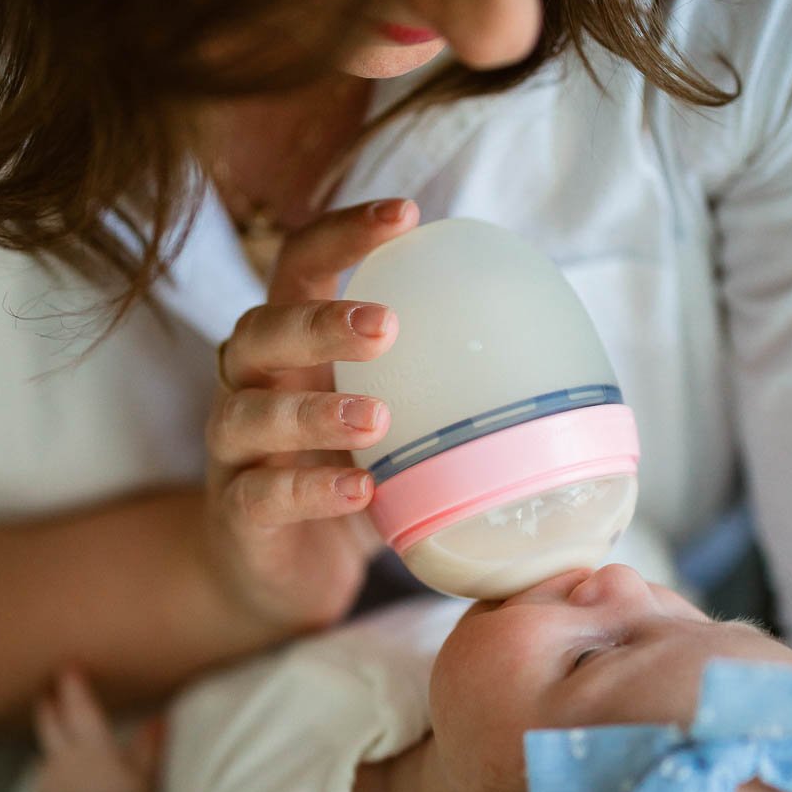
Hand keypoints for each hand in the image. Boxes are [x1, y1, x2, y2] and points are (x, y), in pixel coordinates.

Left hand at [35, 670, 162, 791]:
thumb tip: (160, 719)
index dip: (72, 684)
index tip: (68, 667)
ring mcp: (48, 781)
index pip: (77, 706)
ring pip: (48, 752)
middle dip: (49, 702)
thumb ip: (149, 745)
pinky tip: (67, 783)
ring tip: (65, 743)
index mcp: (90, 746)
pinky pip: (47, 781)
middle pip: (48, 721)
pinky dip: (56, 774)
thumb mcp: (144, 777)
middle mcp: (62, 758)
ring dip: (54, 743)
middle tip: (49, 690)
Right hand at [205, 198, 416, 632]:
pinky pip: (263, 495)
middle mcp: (252, 386)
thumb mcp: (396, 426)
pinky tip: (361, 489)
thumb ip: (438, 389)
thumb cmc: (347, 480)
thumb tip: (556, 368)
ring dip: (315, 411)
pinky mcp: (237, 514)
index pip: (300, 267)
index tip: (406, 214)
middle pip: (261, 330)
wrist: (279, 577)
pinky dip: (311, 489)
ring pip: (251, 413)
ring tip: (377, 419)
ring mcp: (236, 452)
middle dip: (320, 321)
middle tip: (385, 326)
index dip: (343, 234)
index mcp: (293, 347)